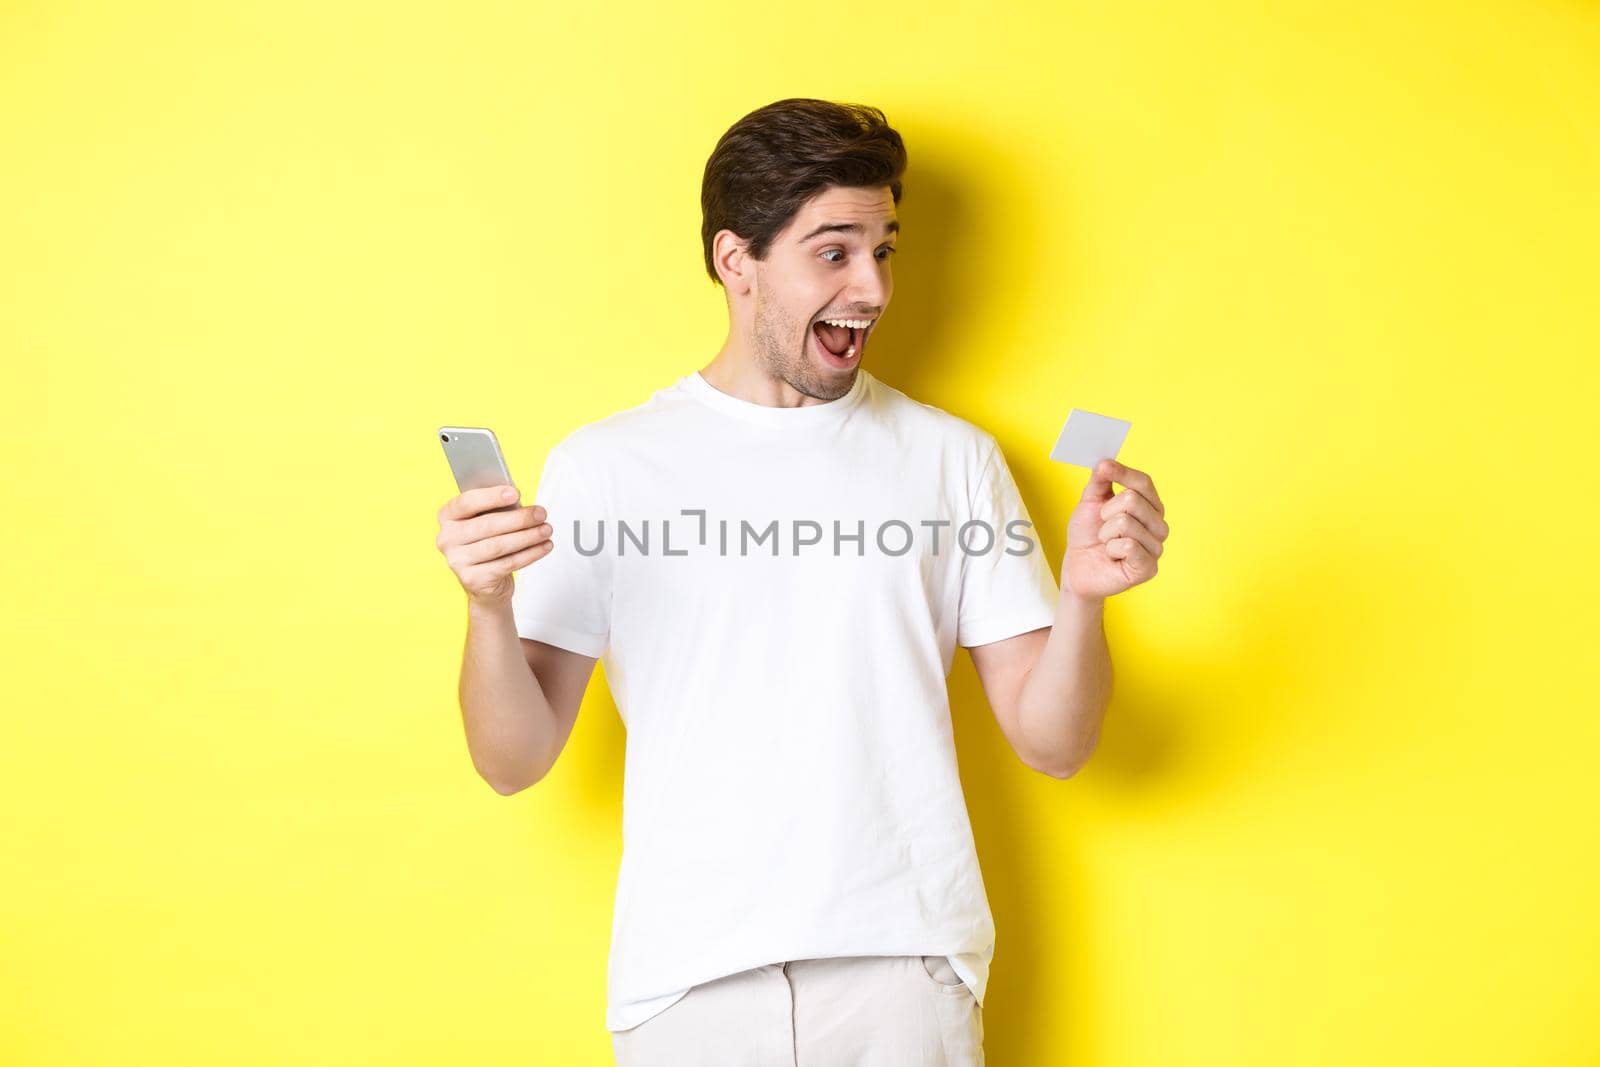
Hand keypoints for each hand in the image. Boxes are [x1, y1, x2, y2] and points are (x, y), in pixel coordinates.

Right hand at [435, 484, 552, 605]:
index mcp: (448, 517)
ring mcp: (457, 561)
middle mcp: (447, 538)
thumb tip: (518, 502)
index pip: (467, 503)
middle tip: (541, 513)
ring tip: (546, 530)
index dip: (491, 497)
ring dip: (528, 536)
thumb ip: (498, 510)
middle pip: (487, 525)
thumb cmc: (488, 543)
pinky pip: (506, 564)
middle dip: (519, 518)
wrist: (484, 582)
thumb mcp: (489, 522)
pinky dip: (530, 554)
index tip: (515, 493)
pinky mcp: (472, 579)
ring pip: (498, 545)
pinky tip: (544, 546)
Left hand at [1063, 459, 1167, 599]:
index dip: (1123, 473)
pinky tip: (1112, 557)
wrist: (1077, 569)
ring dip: (1105, 534)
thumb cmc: (1087, 536)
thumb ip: (1100, 480)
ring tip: (1107, 544)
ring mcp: (1156, 547)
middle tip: (1102, 527)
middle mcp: (1158, 525)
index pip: (1144, 483)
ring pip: (1126, 522)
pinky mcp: (1148, 568)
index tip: (1105, 467)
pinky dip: (1111, 549)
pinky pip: (1128, 545)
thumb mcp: (1090, 502)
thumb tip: (1105, 461)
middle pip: (1133, 500)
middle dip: (1106, 512)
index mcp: (1149, 507)